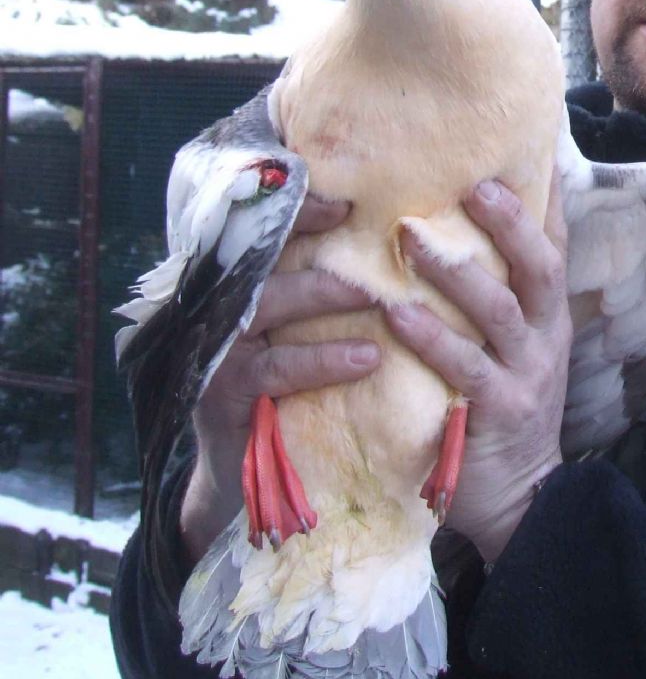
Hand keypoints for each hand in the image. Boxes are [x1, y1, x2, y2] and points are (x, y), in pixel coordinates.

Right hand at [181, 195, 377, 561]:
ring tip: (377, 295)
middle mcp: (222, 309)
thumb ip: (325, 294)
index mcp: (243, 286)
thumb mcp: (301, 335)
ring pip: (265, 304)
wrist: (242, 478)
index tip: (347, 200)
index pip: (264, 232)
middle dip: (306, 235)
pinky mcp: (225, 397)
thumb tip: (394, 249)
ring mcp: (219, 351)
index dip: (298, 209)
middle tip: (367, 230)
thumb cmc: (286, 394)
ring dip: (322, 293)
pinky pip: (275, 369)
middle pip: (258, 255)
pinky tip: (367, 357)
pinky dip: (322, 359)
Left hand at [385, 175, 569, 562]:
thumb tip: (456, 231)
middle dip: (510, 221)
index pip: (555, 242)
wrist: (521, 495)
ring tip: (409, 236)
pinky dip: (432, 338)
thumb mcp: (513, 346)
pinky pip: (467, 368)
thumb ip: (496, 293)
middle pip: (540, 266)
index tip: (533, 141)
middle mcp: (546, 335)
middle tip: (470, 183)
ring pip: (501, 311)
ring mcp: (527, 373)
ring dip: (456, 271)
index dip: (545, 194)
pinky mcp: (498, 412)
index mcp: (548, 314)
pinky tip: (396, 312)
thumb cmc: (503, 407)